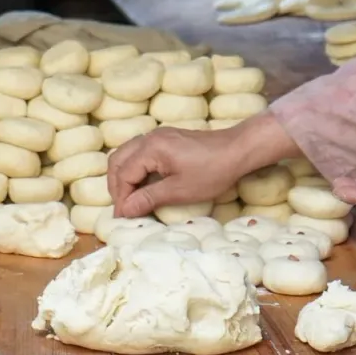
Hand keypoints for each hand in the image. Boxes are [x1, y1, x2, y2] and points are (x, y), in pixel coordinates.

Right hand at [108, 114, 293, 216]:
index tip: (123, 218)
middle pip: (117, 161)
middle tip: (124, 209)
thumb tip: (125, 211)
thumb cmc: (212, 171)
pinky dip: (134, 169)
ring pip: (126, 155)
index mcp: (150, 148)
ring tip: (131, 199)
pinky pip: (138, 152)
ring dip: (123, 177)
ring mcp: (156, 136)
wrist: (238, 150)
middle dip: (117, 186)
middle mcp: (149, 138)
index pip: (123, 174)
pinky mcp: (165, 139)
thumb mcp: (180, 190)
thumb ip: (149, 199)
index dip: (120, 198)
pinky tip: (143, 185)